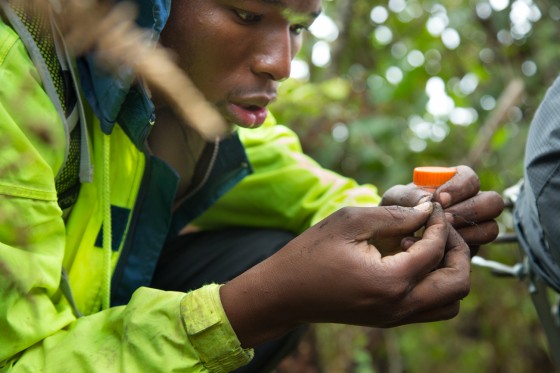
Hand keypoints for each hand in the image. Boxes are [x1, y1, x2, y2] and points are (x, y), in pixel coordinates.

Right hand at [220, 203, 470, 346]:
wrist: (284, 293)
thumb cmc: (311, 253)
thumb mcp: (350, 222)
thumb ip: (395, 215)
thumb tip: (429, 210)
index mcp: (390, 281)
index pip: (436, 250)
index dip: (439, 223)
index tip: (431, 207)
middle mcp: (399, 306)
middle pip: (458, 284)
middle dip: (457, 251)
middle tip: (439, 229)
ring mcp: (395, 317)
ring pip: (450, 302)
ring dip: (449, 272)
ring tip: (427, 247)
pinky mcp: (388, 319)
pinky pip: (430, 308)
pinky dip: (433, 284)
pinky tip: (411, 262)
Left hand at [380, 165, 503, 253]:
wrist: (388, 243)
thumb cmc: (394, 214)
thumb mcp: (394, 201)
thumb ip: (408, 197)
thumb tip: (427, 200)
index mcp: (453, 184)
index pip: (470, 178)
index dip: (459, 187)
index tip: (439, 199)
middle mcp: (468, 204)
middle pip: (492, 202)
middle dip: (468, 211)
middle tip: (444, 220)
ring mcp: (472, 228)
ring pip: (491, 228)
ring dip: (468, 232)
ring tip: (440, 236)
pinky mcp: (469, 249)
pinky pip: (478, 250)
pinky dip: (458, 250)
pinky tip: (437, 252)